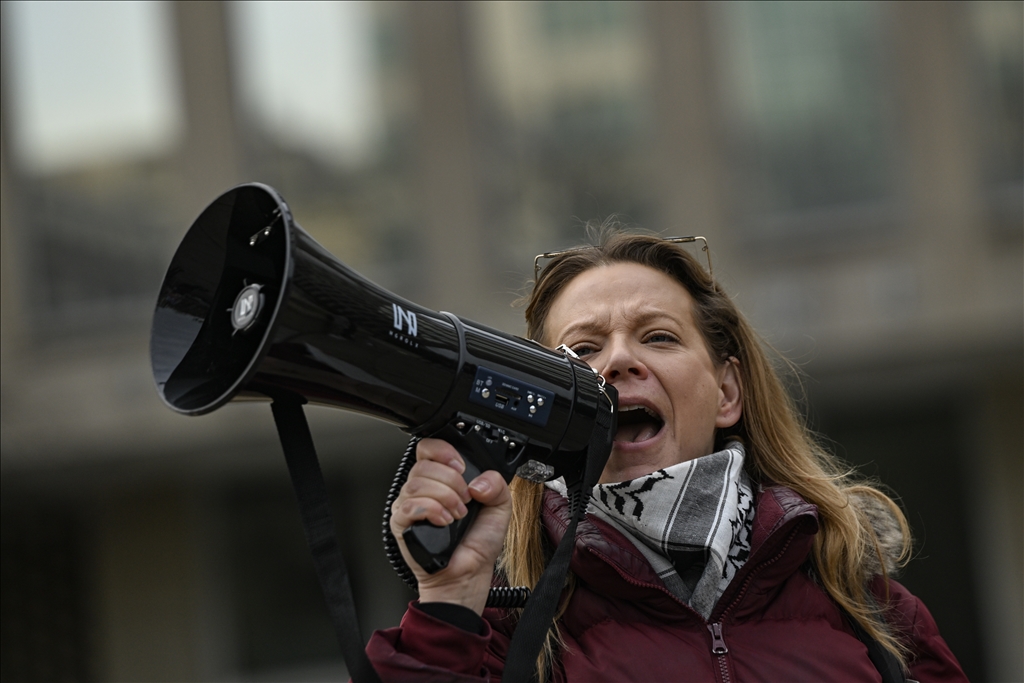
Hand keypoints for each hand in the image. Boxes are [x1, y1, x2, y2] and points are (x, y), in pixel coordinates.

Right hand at [390, 438, 511, 614]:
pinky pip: (409, 506)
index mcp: (441, 479)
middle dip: (451, 481)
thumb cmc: (477, 543)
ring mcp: (409, 506)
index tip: (461, 467)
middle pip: (423, 465)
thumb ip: (497, 484)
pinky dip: (431, 510)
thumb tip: (479, 481)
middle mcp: (422, 489)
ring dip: (444, 497)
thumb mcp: (500, 507)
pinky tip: (444, 521)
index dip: (443, 451)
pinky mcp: (401, 524)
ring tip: (457, 514)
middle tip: (465, 500)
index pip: (428, 448)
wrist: (468, 574)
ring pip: (416, 483)